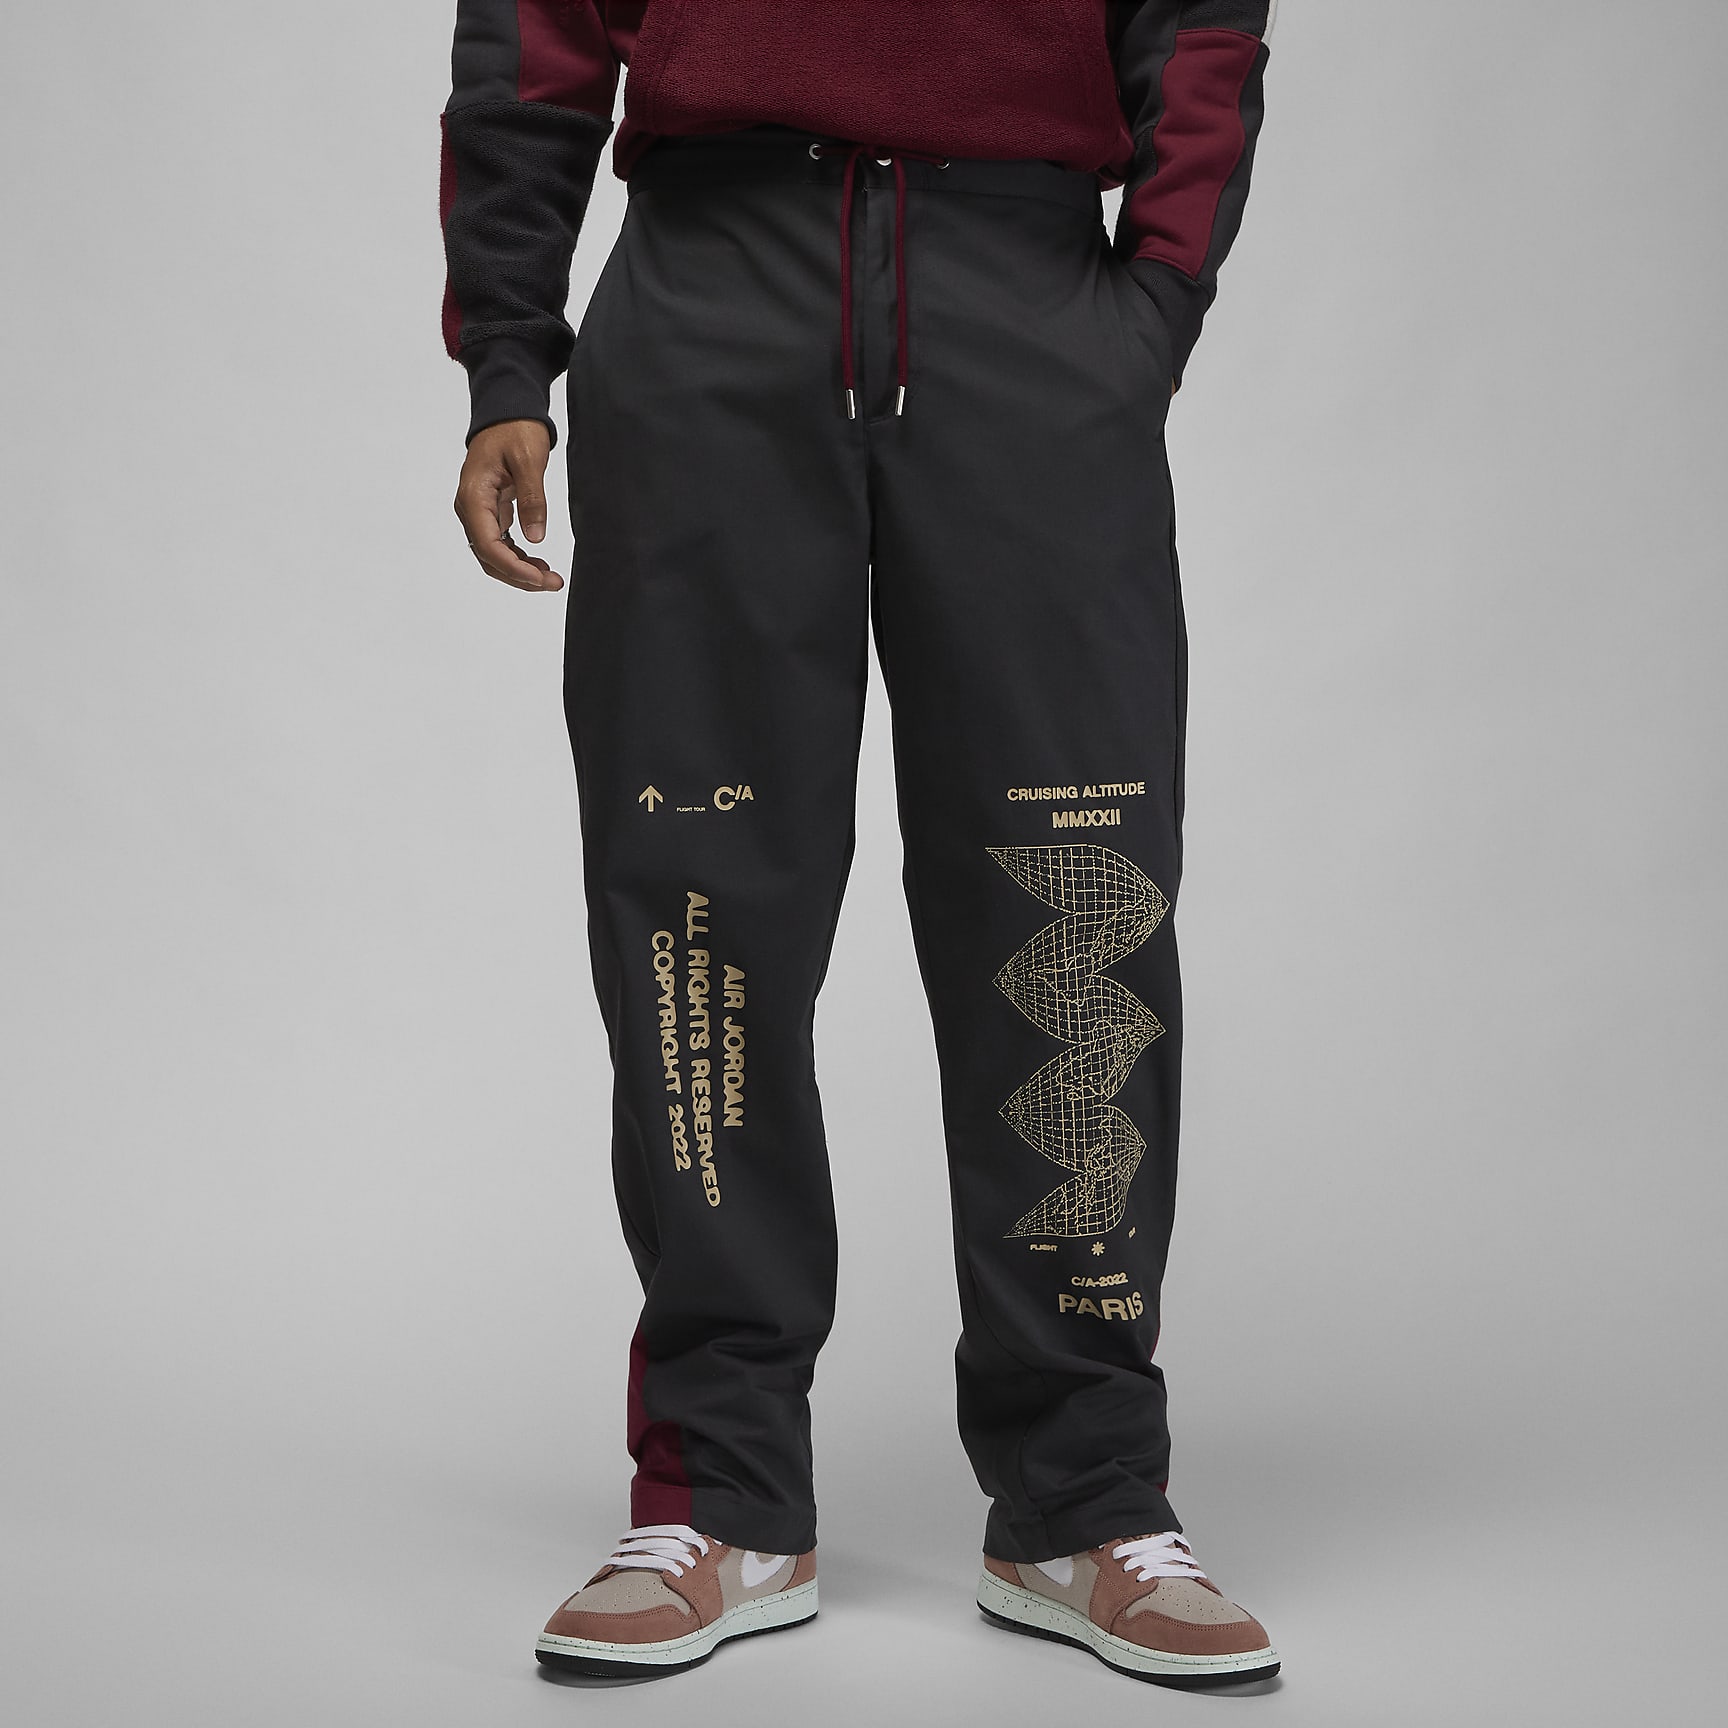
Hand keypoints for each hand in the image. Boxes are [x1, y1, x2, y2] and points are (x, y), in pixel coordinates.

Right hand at [453, 420, 562, 591]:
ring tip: (550, 577)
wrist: (506, 412)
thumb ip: (533, 499)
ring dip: (519, 570)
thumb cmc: (514, 429)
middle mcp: (470, 508)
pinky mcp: (490, 512)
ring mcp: (478, 512)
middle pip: (489, 557)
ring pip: (493, 555)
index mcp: (473, 497)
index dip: (514, 568)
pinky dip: (518, 557)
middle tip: (553, 583)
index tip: (540, 579)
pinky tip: (538, 563)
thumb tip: (536, 537)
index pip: (488, 546)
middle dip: (519, 576)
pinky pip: (500, 544)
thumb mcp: (529, 460)